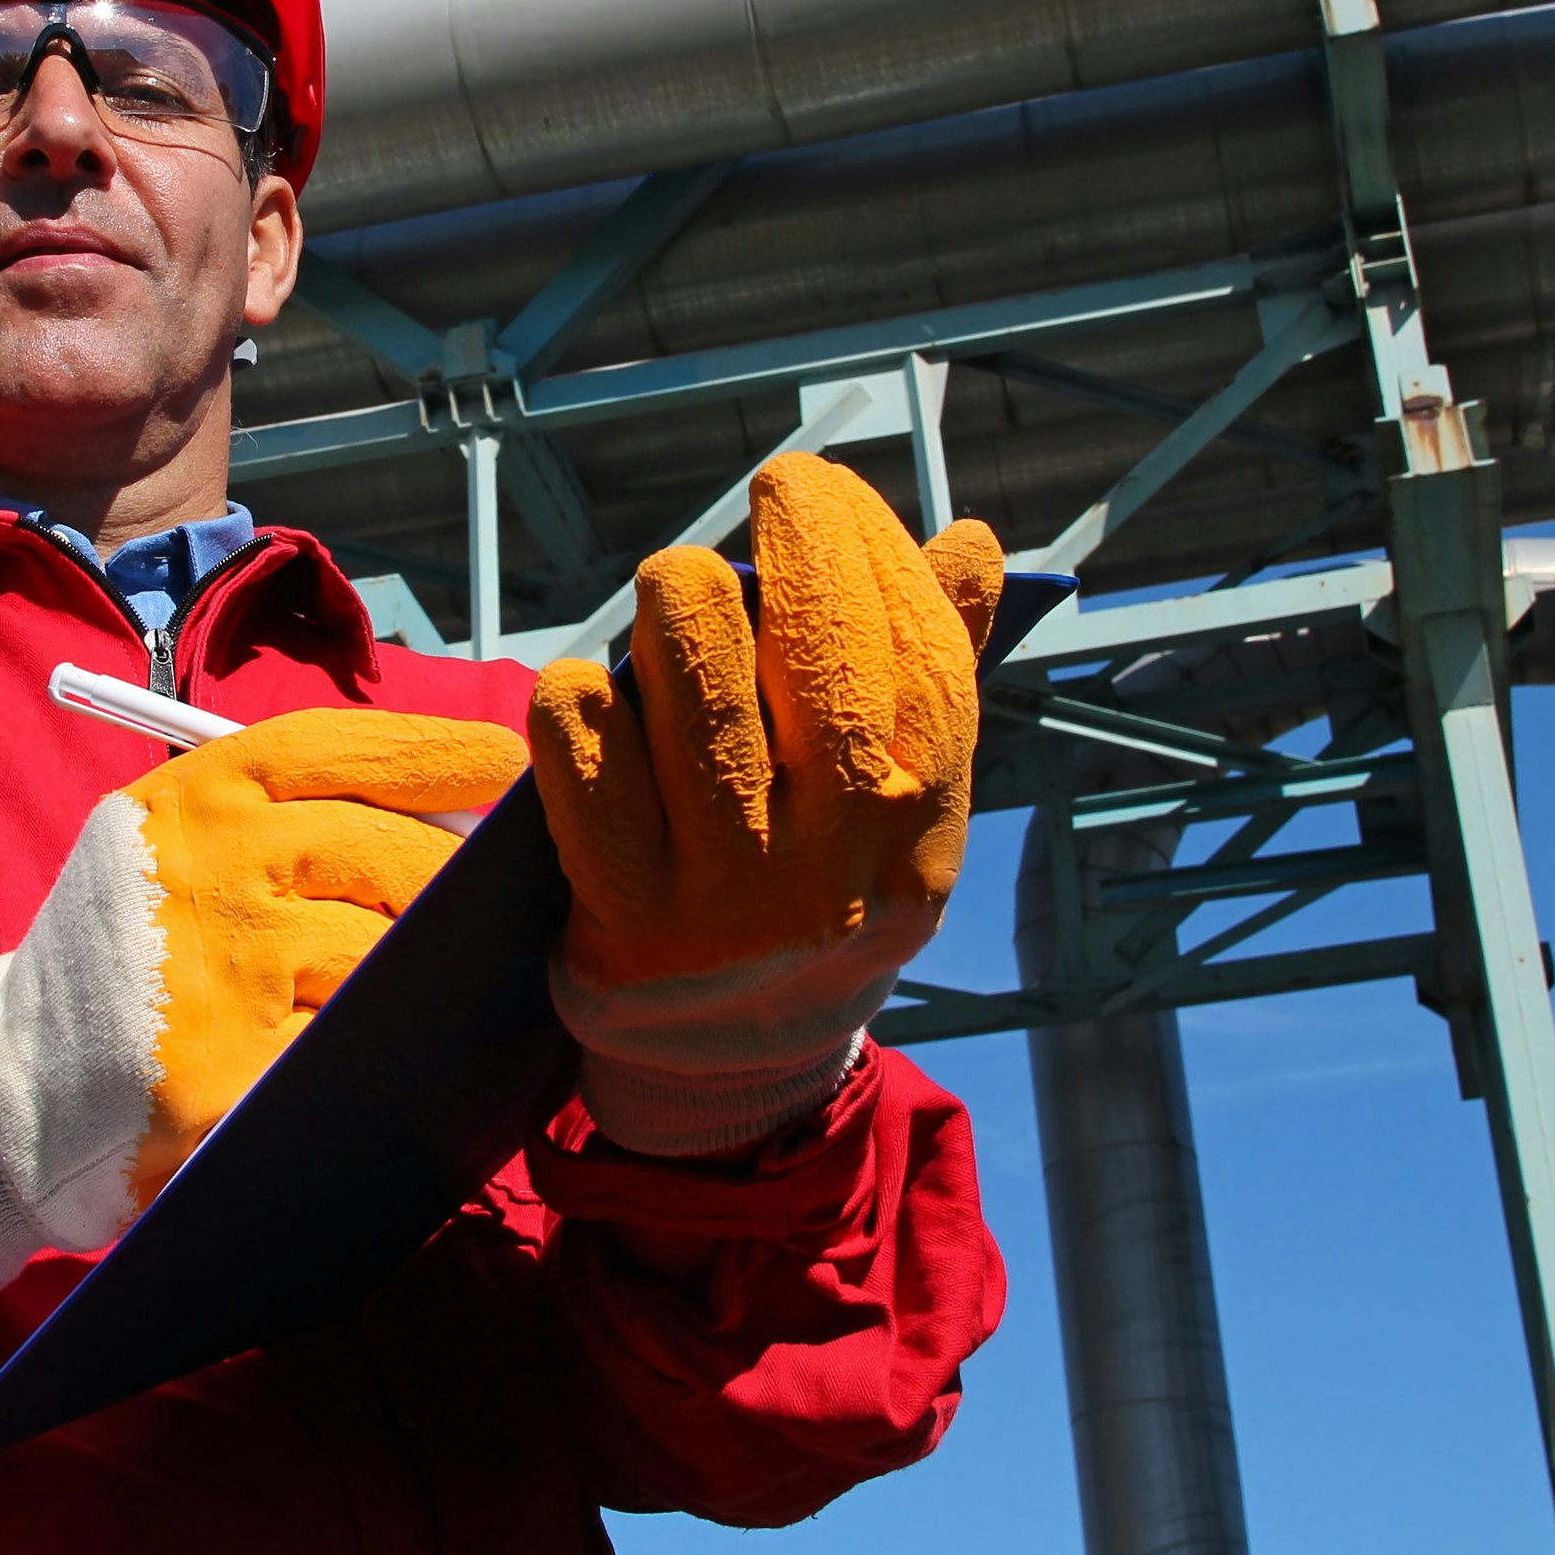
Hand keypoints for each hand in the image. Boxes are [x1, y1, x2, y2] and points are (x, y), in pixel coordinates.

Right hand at [0, 705, 523, 1352]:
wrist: (18, 1096)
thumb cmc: (121, 964)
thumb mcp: (170, 849)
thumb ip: (279, 817)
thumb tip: (450, 809)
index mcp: (194, 798)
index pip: (341, 745)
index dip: (438, 749)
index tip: (508, 765)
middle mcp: (210, 866)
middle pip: (390, 852)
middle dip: (451, 884)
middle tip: (495, 905)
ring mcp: (225, 970)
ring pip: (387, 952)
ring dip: (425, 972)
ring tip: (444, 984)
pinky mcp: (238, 1069)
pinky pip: (358, 1043)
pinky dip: (390, 1047)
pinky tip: (407, 1053)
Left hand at [527, 453, 999, 1153]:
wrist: (737, 1068)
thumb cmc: (821, 889)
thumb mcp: (900, 806)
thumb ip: (935, 674)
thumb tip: (975, 544)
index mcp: (918, 825)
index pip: (915, 655)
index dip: (876, 549)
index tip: (836, 486)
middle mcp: (835, 863)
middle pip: (821, 656)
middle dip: (798, 543)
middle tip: (777, 492)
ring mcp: (729, 896)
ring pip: (699, 689)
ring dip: (684, 606)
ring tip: (680, 584)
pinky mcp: (627, 921)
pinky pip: (586, 768)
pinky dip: (580, 705)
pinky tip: (588, 685)